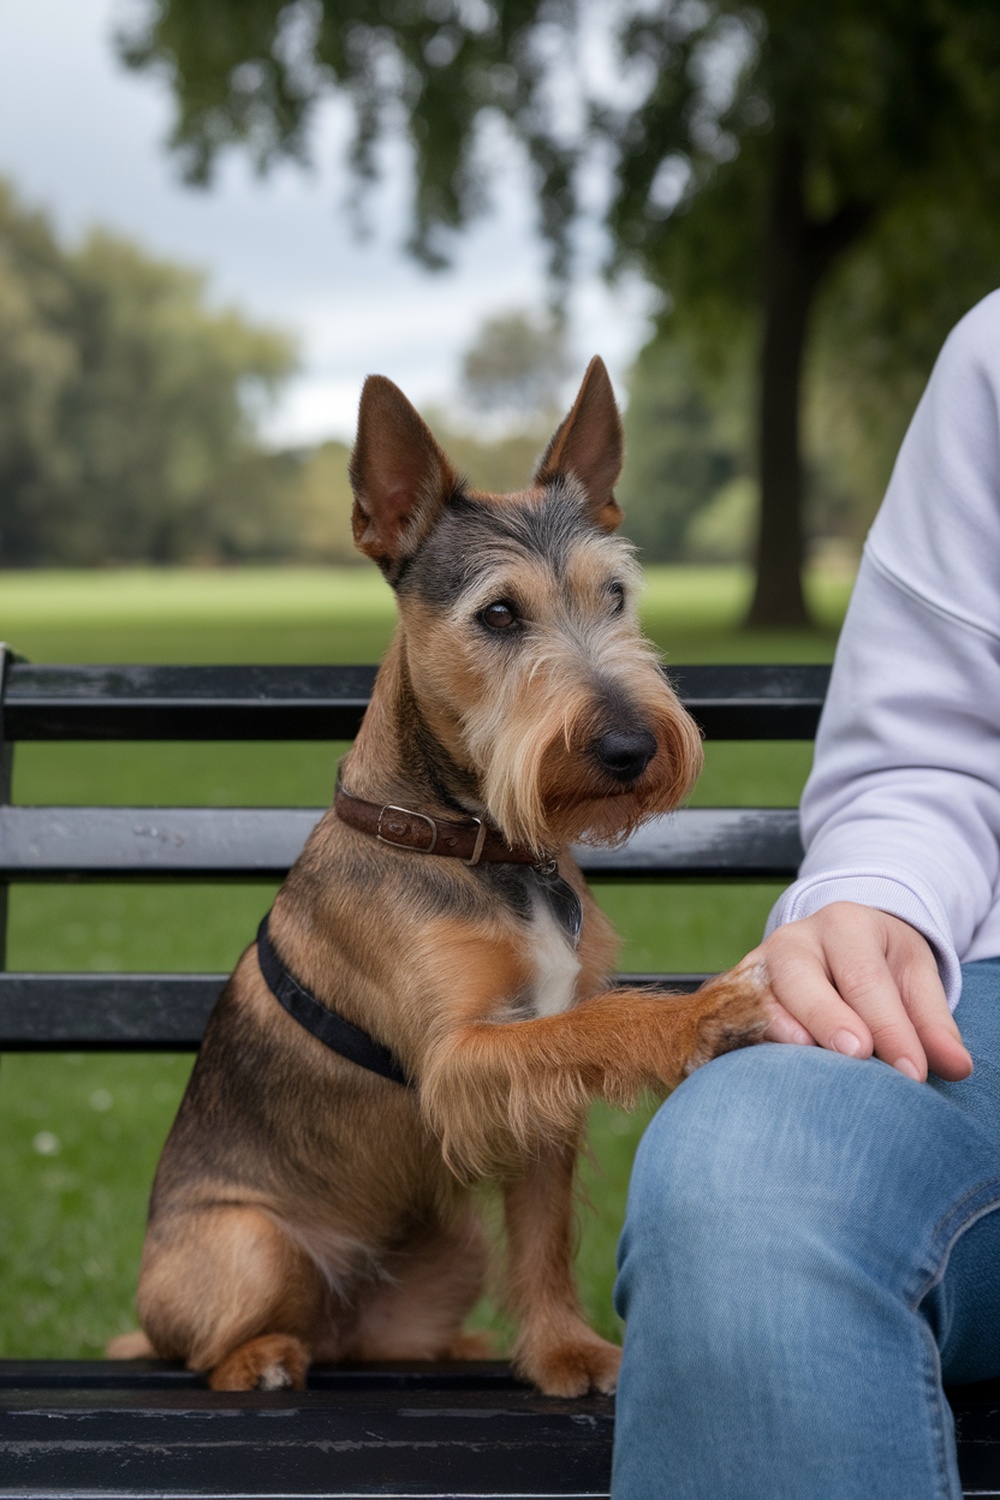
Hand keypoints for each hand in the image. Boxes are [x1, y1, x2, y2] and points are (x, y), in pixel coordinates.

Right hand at [739, 902, 971, 1081]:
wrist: (834, 943)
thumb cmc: (879, 965)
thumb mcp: (913, 977)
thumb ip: (932, 1022)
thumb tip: (957, 1067)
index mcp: (844, 924)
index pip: (865, 977)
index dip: (890, 1026)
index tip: (914, 1072)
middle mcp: (794, 940)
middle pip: (803, 977)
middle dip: (829, 1017)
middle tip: (857, 1054)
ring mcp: (758, 966)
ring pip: (763, 995)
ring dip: (783, 1031)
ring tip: (810, 1065)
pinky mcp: (736, 995)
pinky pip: (738, 1018)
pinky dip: (752, 1042)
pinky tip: (772, 1069)